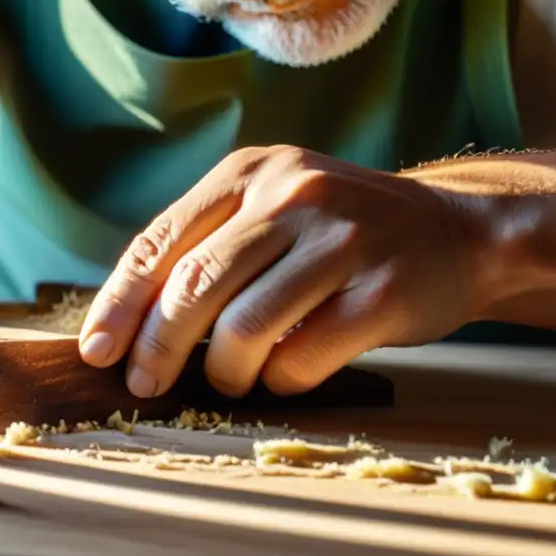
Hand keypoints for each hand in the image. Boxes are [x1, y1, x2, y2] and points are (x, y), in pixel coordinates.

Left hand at [78, 146, 489, 397]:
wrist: (458, 231)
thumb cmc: (343, 234)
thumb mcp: (274, 210)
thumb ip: (211, 247)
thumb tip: (133, 322)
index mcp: (251, 171)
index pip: (161, 240)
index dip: (121, 302)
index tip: (96, 349)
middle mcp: (293, 194)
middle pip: (194, 286)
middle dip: (157, 346)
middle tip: (145, 383)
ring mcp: (343, 240)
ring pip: (244, 328)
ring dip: (223, 371)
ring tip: (228, 378)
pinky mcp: (383, 291)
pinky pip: (302, 357)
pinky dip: (280, 381)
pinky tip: (286, 373)